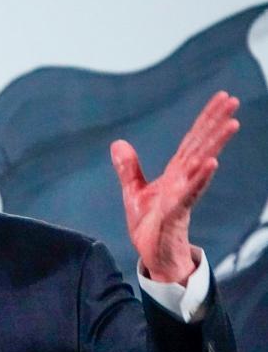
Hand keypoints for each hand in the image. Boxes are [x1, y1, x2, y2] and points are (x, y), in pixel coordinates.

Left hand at [110, 91, 239, 284]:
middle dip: (216, 123)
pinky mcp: (175, 212)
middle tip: (233, 100)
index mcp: (175, 173)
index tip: (222, 96)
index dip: (205, 118)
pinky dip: (199, 178)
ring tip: (232, 124)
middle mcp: (183, 180)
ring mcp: (182, 194)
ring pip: (201, 165)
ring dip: (215, 145)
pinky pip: (189, 193)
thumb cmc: (150, 225)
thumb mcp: (134, 192)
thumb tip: (118, 143)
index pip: (192, 140)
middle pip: (201, 145)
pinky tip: (211, 163)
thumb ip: (129, 168)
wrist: (152, 255)